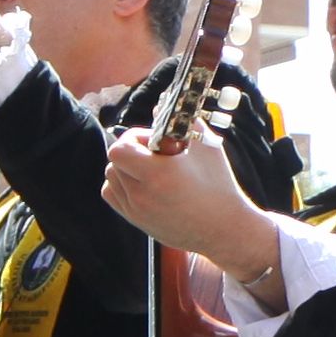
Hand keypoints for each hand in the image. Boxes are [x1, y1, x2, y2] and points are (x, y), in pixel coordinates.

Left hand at [101, 121, 277, 274]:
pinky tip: (144, 184)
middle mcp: (142, 195)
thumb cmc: (219, 186)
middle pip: (114, 162)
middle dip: (131, 151)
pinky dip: (122, 186)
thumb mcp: (207, 146)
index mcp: (158, 175)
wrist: (224, 229)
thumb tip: (161, 107)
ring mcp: (137, 211)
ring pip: (111, 178)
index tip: (154, 141)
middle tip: (155, 154)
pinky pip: (113, 196)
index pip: (119, 149)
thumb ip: (184, 121)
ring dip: (126, 168)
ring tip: (151, 170)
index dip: (134, 139)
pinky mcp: (137, 222)